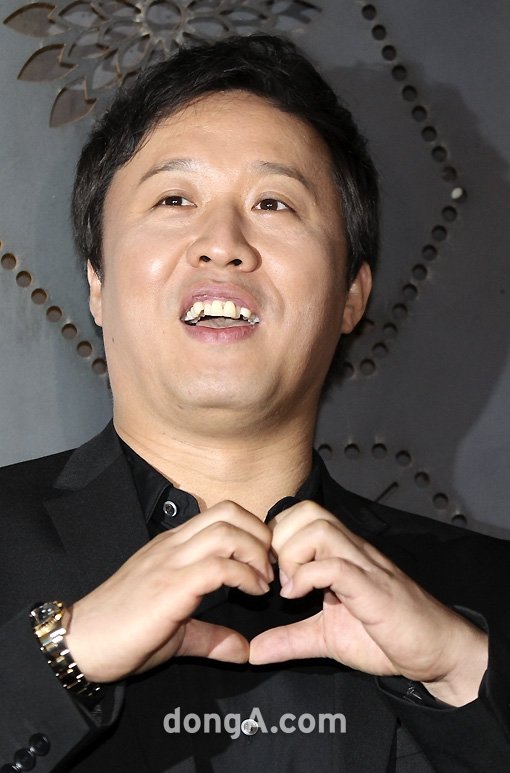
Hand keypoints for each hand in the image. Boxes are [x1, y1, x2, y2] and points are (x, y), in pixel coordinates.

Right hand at [65, 501, 272, 681]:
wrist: (81, 644)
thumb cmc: (122, 634)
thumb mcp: (176, 632)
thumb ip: (211, 635)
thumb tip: (244, 650)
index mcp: (173, 546)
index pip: (221, 514)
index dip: (253, 532)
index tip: (264, 564)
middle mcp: (173, 546)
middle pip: (230, 512)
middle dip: (261, 535)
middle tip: (269, 568)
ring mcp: (170, 562)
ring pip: (227, 531)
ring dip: (256, 553)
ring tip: (262, 582)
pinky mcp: (170, 586)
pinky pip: (218, 566)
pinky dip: (245, 576)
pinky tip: (252, 593)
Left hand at [249, 501, 487, 705]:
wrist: (436, 651)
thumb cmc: (386, 638)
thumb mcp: (327, 638)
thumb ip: (291, 639)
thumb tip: (255, 651)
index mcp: (340, 554)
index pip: (301, 514)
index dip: (276, 536)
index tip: (270, 572)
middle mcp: (352, 550)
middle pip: (307, 511)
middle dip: (280, 539)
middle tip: (277, 577)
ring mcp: (364, 565)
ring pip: (319, 528)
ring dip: (292, 555)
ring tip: (290, 589)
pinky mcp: (373, 587)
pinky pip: (335, 564)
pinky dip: (307, 576)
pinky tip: (300, 598)